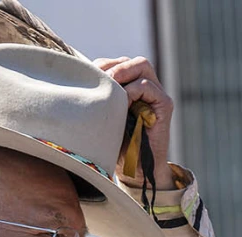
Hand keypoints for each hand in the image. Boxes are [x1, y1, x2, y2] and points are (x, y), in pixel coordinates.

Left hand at [93, 56, 174, 188]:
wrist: (136, 171)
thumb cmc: (117, 147)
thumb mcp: (103, 117)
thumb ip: (99, 98)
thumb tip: (77, 77)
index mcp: (131, 88)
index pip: (116, 63)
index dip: (102, 66)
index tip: (87, 77)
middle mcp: (147, 88)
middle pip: (130, 61)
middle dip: (111, 67)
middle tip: (98, 81)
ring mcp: (157, 95)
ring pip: (142, 65)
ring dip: (122, 73)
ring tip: (109, 90)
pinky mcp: (164, 105)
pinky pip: (147, 86)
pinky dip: (132, 91)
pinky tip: (121, 105)